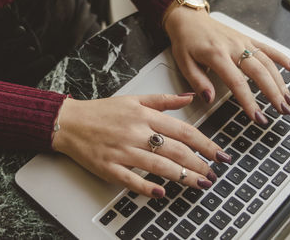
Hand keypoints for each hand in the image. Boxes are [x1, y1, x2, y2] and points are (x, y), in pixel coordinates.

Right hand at [52, 94, 229, 197]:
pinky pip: (130, 179)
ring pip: (158, 166)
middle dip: (199, 164)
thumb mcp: (133, 98)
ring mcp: (122, 151)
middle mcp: (136, 132)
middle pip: (175, 150)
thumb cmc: (102, 111)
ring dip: (182, 177)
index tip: (219, 154)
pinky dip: (146, 188)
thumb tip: (189, 97)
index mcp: (144, 115)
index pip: (182, 130)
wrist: (70, 122)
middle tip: (213, 174)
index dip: (205, 143)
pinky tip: (161, 193)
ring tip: (199, 184)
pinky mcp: (109, 167)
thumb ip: (163, 100)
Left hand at [164, 8, 289, 123]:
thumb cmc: (185, 41)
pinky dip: (281, 57)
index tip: (257, 116)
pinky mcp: (246, 38)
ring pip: (267, 62)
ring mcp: (242, 42)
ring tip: (288, 99)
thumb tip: (209, 99)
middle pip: (259, 72)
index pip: (237, 82)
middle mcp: (233, 47)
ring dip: (280, 81)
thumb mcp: (184, 63)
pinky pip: (267, 47)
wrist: (189, 19)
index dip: (249, 101)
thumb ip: (198, 81)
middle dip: (273, 93)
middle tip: (283, 111)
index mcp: (217, 55)